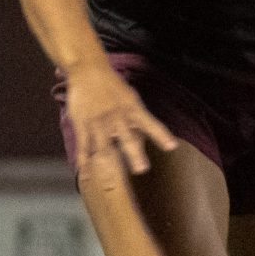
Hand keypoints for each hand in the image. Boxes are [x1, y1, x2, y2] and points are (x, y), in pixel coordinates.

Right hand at [62, 63, 179, 178]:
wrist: (88, 70)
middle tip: (141, 169)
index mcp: (132, 109)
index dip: (161, 135)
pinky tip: (87, 176)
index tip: (171, 146)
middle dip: (134, 154)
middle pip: (127, 138)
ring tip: (111, 185)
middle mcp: (117, 117)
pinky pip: (84, 146)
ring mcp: (98, 123)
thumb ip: (138, 120)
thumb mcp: (131, 99)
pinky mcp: (83, 125)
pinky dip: (85, 162)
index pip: (150, 123)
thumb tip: (145, 140)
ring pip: (104, 148)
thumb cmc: (113, 87)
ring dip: (108, 166)